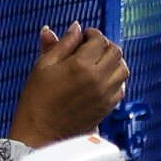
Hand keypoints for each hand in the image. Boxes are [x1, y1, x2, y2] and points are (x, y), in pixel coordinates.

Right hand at [9, 22, 129, 146]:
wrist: (40, 133)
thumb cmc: (37, 99)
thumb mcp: (43, 66)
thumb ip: (62, 44)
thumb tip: (75, 27)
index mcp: (81, 65)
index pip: (100, 40)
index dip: (93, 34)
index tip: (84, 37)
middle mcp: (98, 78)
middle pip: (116, 52)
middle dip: (105, 46)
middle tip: (91, 48)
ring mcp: (106, 94)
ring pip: (123, 69)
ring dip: (114, 62)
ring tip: (98, 63)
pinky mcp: (108, 107)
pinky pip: (122, 87)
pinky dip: (116, 80)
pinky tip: (102, 80)